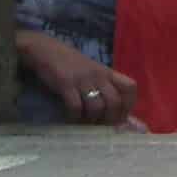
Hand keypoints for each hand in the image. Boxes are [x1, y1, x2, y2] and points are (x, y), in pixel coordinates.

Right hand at [15, 31, 137, 126]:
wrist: (45, 49)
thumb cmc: (70, 64)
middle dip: (109, 119)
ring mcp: (83, 79)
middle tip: (100, 126)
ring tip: (85, 123)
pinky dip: (74, 117)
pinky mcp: (66, 83)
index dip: (128, 105)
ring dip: (92, 120)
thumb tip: (118, 113)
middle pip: (115, 102)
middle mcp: (98, 75)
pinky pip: (75, 106)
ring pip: (97, 106)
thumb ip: (105, 88)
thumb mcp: (92, 73)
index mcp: (107, 72)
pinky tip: (71, 118)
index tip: (119, 116)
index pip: (130, 87)